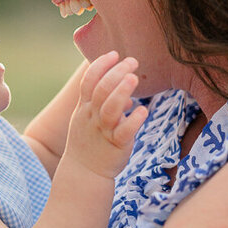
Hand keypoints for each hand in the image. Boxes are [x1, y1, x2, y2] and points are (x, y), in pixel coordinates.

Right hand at [66, 51, 148, 178]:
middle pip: (101, 90)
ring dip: (122, 91)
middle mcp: (92, 117)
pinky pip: (124, 132)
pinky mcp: (116, 146)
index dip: (100, 65)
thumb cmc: (90, 142)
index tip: (115, 54)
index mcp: (85, 108)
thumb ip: (105, 104)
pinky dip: (134, 120)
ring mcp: (103, 131)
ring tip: (134, 78)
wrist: (84, 173)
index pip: (89, 81)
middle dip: (116, 73)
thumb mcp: (90, 119)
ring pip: (110, 109)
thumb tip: (129, 96)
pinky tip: (143, 110)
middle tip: (133, 62)